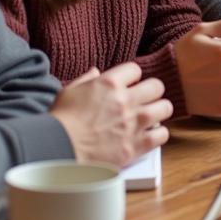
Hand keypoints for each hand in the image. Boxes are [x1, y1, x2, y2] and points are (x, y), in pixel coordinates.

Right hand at [50, 63, 172, 167]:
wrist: (56, 150)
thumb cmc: (59, 122)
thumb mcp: (68, 92)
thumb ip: (86, 80)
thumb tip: (96, 72)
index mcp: (109, 84)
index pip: (135, 70)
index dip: (132, 77)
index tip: (129, 85)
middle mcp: (125, 100)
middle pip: (156, 86)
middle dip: (151, 92)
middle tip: (144, 100)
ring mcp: (133, 123)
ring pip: (165, 108)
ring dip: (158, 112)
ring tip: (150, 118)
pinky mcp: (136, 145)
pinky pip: (162, 134)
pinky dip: (158, 135)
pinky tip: (149, 136)